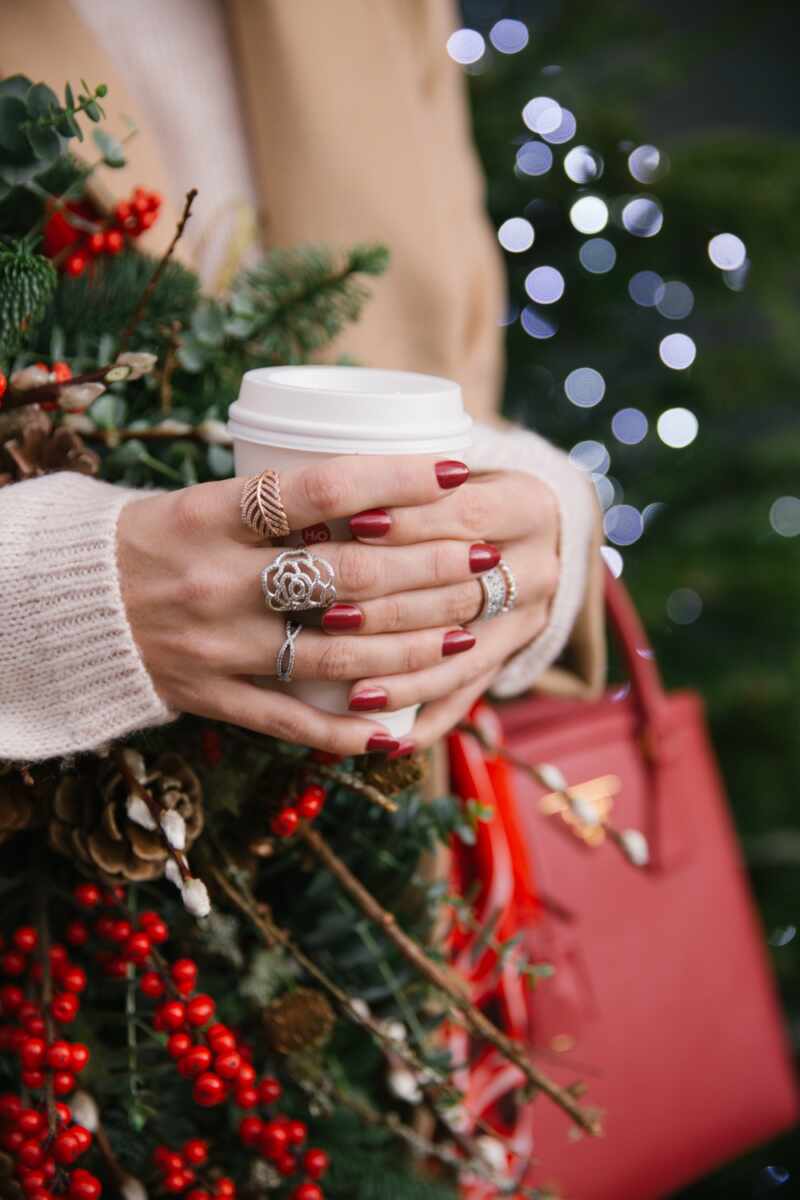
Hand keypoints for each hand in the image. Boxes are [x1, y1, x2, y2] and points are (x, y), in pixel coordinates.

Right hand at [117, 454, 488, 755]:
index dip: (395, 479)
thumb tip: (377, 483)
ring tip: (466, 632)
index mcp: (209, 516)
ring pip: (336, 654)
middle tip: (482, 557)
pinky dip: (347, 730)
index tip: (454, 469)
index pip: (319, 490)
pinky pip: (291, 722)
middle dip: (430, 568)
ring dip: (412, 647)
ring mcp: (216, 647)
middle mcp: (215, 581)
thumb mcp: (197, 500)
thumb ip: (276, 500)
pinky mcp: (212, 697)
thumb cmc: (148, 540)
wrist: (68, 608)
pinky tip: (397, 728)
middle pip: (347, 577)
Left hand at [338, 468, 559, 749]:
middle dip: (391, 606)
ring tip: (346, 687)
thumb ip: (407, 475)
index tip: (349, 524)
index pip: (466, 515)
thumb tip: (330, 494)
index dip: (409, 522)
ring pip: (462, 654)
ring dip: (403, 674)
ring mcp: (530, 619)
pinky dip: (425, 717)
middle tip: (327, 615)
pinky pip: (467, 694)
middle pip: (459, 592)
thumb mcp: (452, 468)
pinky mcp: (511, 657)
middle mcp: (541, 566)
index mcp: (529, 506)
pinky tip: (384, 737)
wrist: (525, 527)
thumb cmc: (461, 488)